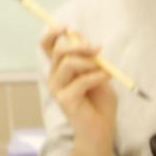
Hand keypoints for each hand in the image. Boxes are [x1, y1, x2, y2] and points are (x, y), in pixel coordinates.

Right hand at [40, 26, 118, 150]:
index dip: (53, 33)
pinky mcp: (64, 100)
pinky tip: (108, 78)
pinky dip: (98, 77)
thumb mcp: (97, 72)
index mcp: (59, 69)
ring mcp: (57, 89)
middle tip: (98, 49)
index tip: (67, 26)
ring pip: (69, 64)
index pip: (47, 46)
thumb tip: (77, 34)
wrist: (102, 129)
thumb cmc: (100, 102)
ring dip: (91, 63)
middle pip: (59, 51)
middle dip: (80, 46)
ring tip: (106, 71)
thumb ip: (87, 56)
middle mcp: (54, 78)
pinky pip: (81, 81)